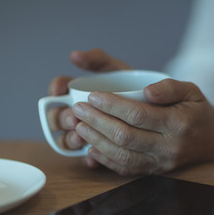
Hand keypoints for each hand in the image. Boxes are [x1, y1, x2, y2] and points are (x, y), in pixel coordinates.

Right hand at [46, 48, 130, 167]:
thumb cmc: (133, 87)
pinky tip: (91, 157)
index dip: (55, 89)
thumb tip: (74, 56)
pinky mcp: (99, 152)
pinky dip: (88, 158)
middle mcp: (78, 114)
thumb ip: (99, 60)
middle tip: (73, 118)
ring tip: (79, 137)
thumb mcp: (118, 70)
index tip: (60, 90)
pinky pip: (87, 159)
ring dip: (69, 139)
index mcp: (78, 92)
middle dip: (61, 118)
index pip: (57, 89)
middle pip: (57, 117)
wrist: (158, 110)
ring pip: (67, 140)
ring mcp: (87, 134)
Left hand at [71, 78, 213, 174]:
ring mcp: (160, 164)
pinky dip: (104, 159)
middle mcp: (169, 147)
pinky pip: (125, 169)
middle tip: (78, 110)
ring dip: (96, 141)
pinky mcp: (153, 172)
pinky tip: (90, 147)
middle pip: (125, 137)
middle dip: (97, 122)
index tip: (92, 96)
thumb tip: (146, 91)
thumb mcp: (191, 90)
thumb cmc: (196, 110)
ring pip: (121, 156)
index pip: (137, 115)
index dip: (111, 106)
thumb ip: (170, 87)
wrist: (212, 140)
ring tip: (78, 126)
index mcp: (178, 124)